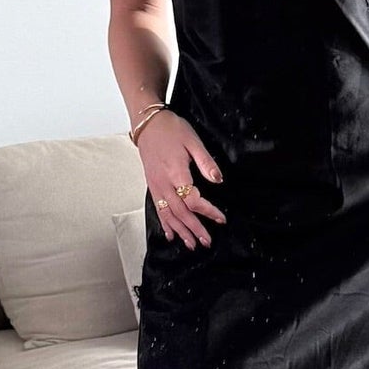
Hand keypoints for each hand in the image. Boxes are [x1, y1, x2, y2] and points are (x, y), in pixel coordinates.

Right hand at [137, 111, 226, 247]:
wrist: (148, 124)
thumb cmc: (172, 129)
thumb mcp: (193, 141)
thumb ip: (206, 162)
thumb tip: (218, 179)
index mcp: (176, 172)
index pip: (193, 199)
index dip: (208, 211)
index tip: (221, 218)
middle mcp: (164, 183)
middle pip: (181, 212)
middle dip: (195, 229)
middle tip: (207, 241)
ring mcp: (156, 186)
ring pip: (168, 215)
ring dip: (180, 231)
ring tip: (191, 244)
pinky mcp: (152, 186)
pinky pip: (158, 210)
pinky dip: (165, 224)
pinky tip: (170, 235)